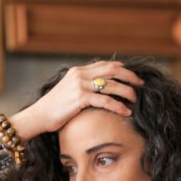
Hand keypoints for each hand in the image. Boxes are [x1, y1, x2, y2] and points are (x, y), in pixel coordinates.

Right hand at [22, 60, 144, 134]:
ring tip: (136, 99)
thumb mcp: (69, 91)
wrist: (39, 115)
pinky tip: (126, 112)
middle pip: (112, 71)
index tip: (133, 76)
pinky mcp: (80, 97)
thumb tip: (100, 89)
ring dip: (127, 92)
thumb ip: (84, 86)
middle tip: (141, 84)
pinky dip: (118, 106)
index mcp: (78, 71)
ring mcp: (80, 85)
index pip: (105, 64)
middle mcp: (80, 74)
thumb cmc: (55, 108)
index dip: (121, 69)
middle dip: (129, 77)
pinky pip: (105, 101)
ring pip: (111, 85)